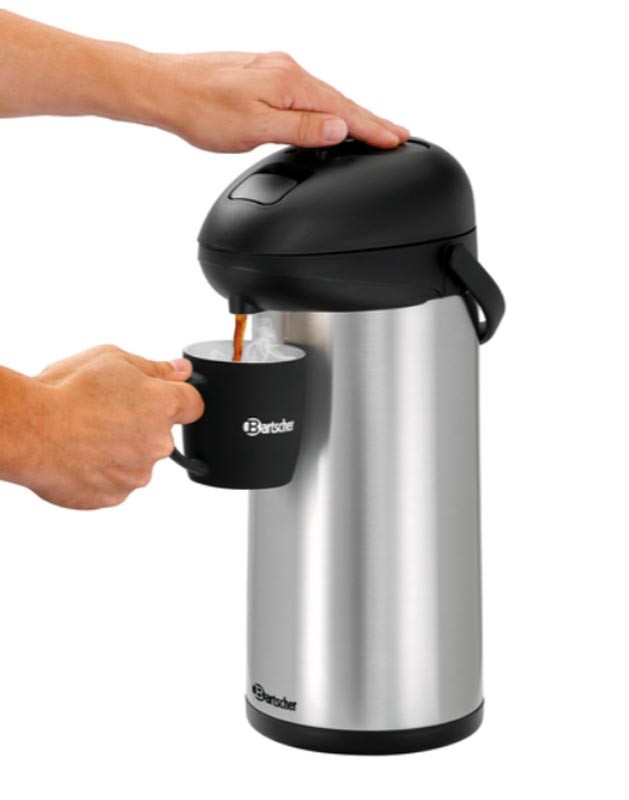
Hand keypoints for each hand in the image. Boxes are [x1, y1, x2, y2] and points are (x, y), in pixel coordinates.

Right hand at [27, 345, 202, 509]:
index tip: (161, 399)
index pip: (193, 404)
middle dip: (141, 425)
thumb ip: (155, 368)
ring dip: (120, 451)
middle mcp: (158, 443)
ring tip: (87, 436)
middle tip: (106, 414)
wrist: (30, 431)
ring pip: (138, 460)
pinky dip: (102, 472)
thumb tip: (181, 370)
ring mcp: (138, 473)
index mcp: (163, 406)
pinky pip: (116, 482)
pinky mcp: (116, 496)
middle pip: (161, 434)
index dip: (176, 399)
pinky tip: (81, 456)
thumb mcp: (113, 359)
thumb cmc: (66, 392)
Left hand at [145, 51, 409, 151]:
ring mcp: (272, 70)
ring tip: (370, 127)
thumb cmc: (201, 110)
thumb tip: (340, 127)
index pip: (344, 110)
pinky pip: (304, 92)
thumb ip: (302, 129)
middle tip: (397, 134)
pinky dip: (323, 105)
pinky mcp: (259, 74)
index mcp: (290, 82)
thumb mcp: (256, 127)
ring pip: (321, 95)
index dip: (373, 127)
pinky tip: (325, 114)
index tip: (398, 139)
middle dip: (369, 119)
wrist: (162, 89)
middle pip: (338, 99)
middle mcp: (285, 69)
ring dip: (348, 113)